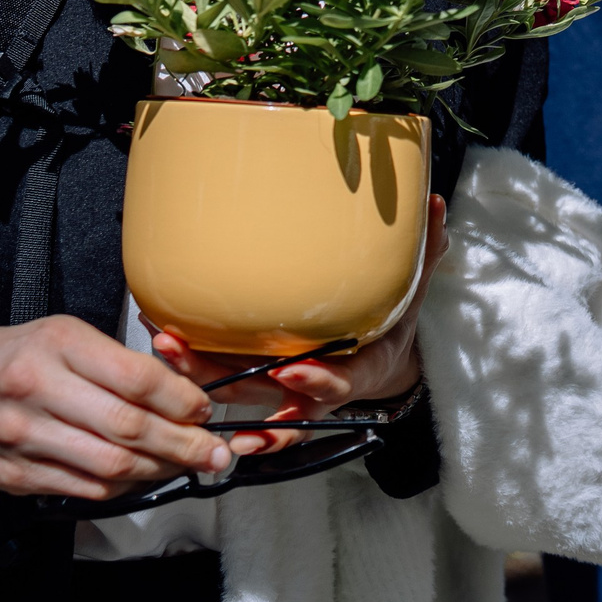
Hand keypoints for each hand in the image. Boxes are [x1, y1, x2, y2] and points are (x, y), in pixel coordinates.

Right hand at [0, 312, 235, 498]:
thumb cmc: (10, 357)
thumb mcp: (62, 336)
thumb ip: (115, 362)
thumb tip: (180, 393)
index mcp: (57, 345)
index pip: (137, 378)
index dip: (182, 400)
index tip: (204, 410)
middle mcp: (37, 389)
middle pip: (129, 427)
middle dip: (184, 444)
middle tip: (214, 453)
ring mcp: (20, 437)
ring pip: (109, 464)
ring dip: (158, 470)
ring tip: (185, 466)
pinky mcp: (10, 475)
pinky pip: (82, 487)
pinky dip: (120, 486)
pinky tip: (139, 477)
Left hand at [153, 196, 448, 454]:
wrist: (381, 370)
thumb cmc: (390, 327)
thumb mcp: (413, 295)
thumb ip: (424, 254)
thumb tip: (437, 205)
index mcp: (356, 370)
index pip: (337, 383)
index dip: (315, 382)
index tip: (293, 370)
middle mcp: (314, 390)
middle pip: (266, 393)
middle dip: (224, 380)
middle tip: (186, 355)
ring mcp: (283, 395)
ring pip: (236, 393)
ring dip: (196, 377)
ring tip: (164, 347)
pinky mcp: (262, 391)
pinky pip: (225, 397)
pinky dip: (197, 387)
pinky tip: (168, 368)